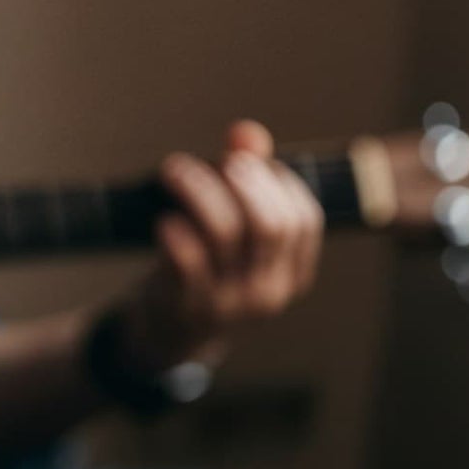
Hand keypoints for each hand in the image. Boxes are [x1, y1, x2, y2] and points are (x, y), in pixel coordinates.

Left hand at [117, 120, 323, 375]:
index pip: (304, 219)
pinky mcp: (186, 306)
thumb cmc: (208, 271)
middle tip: (216, 161)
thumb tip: (245, 132)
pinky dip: (174, 231)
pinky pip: (185, 261)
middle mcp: (268, 291)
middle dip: (243, 181)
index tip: (245, 163)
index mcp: (292, 274)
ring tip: (174, 171)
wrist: (171, 335)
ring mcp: (228, 303)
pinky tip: (163, 218)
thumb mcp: (235, 234)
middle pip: (269, 224)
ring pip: (224, 233)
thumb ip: (246, 181)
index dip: (277, 182)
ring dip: (198, 191)